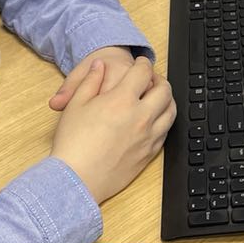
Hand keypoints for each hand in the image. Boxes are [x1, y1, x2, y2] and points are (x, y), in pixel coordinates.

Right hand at [50, 56, 176, 203]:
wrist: (76, 179)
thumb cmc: (72, 142)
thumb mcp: (76, 104)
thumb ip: (90, 81)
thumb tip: (99, 66)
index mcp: (122, 100)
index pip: (144, 72)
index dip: (143, 63)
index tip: (140, 63)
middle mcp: (141, 117)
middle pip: (164, 90)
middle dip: (160, 79)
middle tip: (151, 78)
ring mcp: (148, 137)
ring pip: (171, 112)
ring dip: (167, 100)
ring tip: (157, 97)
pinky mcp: (149, 154)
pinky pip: (166, 132)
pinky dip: (164, 121)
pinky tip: (154, 121)